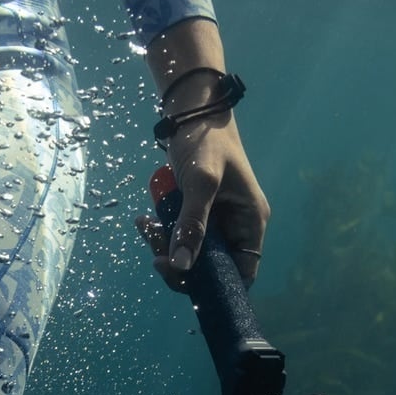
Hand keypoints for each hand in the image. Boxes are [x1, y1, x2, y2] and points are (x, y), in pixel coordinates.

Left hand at [135, 111, 267, 290]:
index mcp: (250, 223)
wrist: (192, 110)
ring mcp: (215, 220)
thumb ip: (192, 225)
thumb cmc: (206, 141)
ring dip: (166, 246)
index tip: (183, 277)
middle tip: (155, 251)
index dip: (215, 285)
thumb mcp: (201, 183)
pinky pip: (179, 235)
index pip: (242, 273)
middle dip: (180, 262)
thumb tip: (182, 266)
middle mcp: (236, 227)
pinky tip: (145, 220)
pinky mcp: (195, 212)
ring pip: (190, 252)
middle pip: (211, 267)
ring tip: (147, 227)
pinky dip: (162, 232)